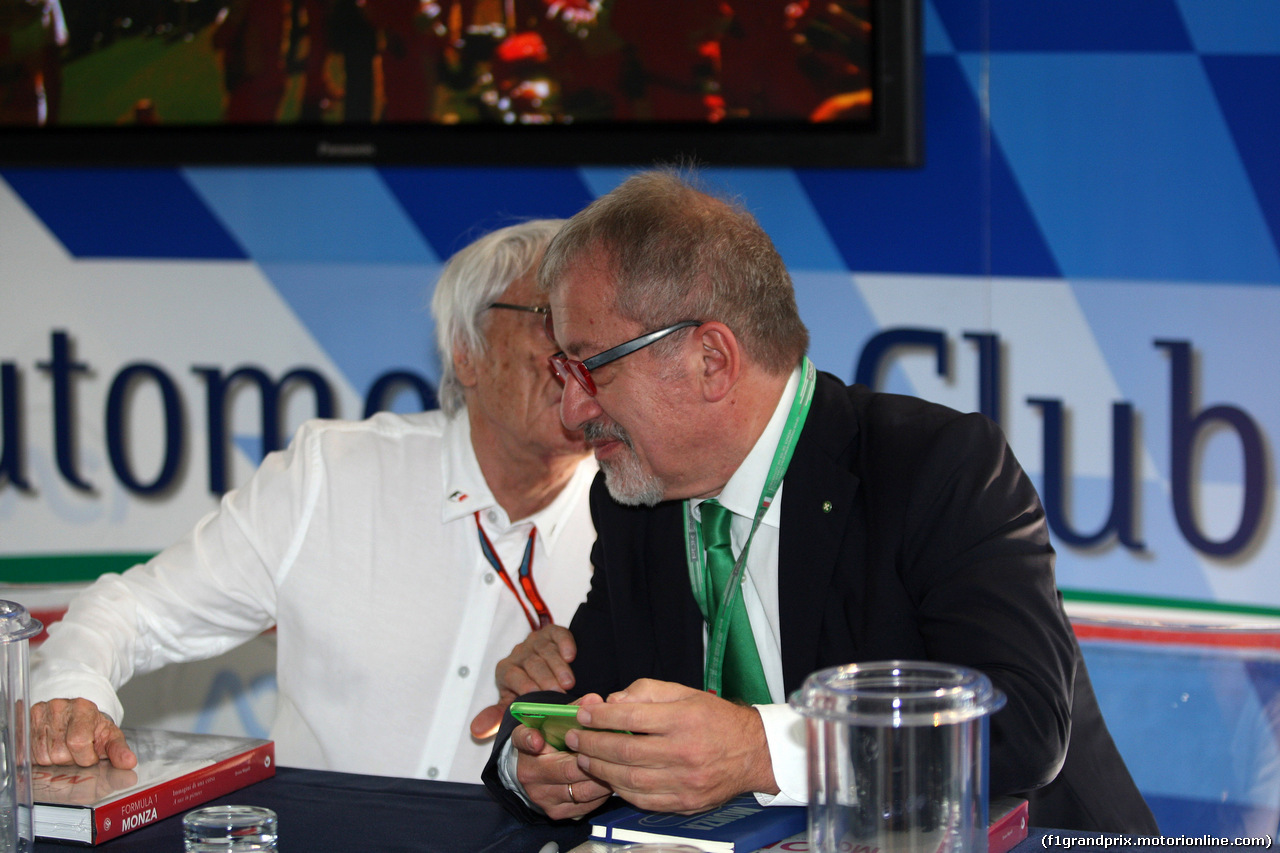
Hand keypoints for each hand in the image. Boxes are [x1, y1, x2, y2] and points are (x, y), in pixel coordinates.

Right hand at [29, 698, 136, 768]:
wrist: (75, 714)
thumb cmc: (92, 727)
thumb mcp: (109, 736)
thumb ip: (119, 750)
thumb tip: (129, 762)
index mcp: (84, 708)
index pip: (78, 742)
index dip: (85, 757)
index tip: (91, 755)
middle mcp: (59, 706)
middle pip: (59, 752)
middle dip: (70, 760)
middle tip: (76, 752)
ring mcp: (40, 712)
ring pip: (42, 756)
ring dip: (54, 760)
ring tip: (64, 749)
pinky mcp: (26, 720)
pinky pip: (28, 753)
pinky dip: (40, 757)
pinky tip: (50, 748)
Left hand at [470, 624, 577, 738]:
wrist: (546, 676)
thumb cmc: (526, 693)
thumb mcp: (511, 706)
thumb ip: (496, 717)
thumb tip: (476, 730)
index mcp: (506, 670)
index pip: (511, 675)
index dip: (523, 684)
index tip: (535, 694)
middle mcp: (519, 654)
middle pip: (531, 663)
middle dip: (545, 678)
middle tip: (559, 693)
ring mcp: (536, 642)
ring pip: (546, 650)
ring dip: (558, 666)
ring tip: (569, 683)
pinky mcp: (552, 633)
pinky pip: (557, 634)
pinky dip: (565, 643)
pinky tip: (571, 656)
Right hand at [515, 695, 611, 819]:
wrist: (536, 771)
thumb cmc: (550, 741)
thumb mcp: (555, 721)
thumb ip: (574, 709)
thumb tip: (595, 700)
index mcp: (525, 745)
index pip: (523, 740)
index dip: (530, 739)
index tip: (537, 740)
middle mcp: (529, 774)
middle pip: (566, 769)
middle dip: (595, 759)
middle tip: (617, 749)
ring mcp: (542, 796)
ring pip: (581, 790)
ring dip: (604, 777)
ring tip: (620, 765)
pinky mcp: (555, 812)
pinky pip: (586, 805)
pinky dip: (602, 793)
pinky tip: (612, 779)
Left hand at [565, 679, 776, 813]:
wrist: (753, 752)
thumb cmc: (715, 719)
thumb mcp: (684, 693)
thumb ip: (646, 693)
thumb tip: (612, 703)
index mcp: (684, 719)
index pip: (631, 718)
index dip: (601, 718)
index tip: (582, 715)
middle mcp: (685, 751)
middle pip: (626, 752)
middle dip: (592, 745)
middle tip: (574, 738)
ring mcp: (685, 781)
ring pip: (630, 780)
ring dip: (601, 770)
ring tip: (585, 759)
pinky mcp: (686, 802)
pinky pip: (644, 800)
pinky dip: (621, 791)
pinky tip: (609, 779)